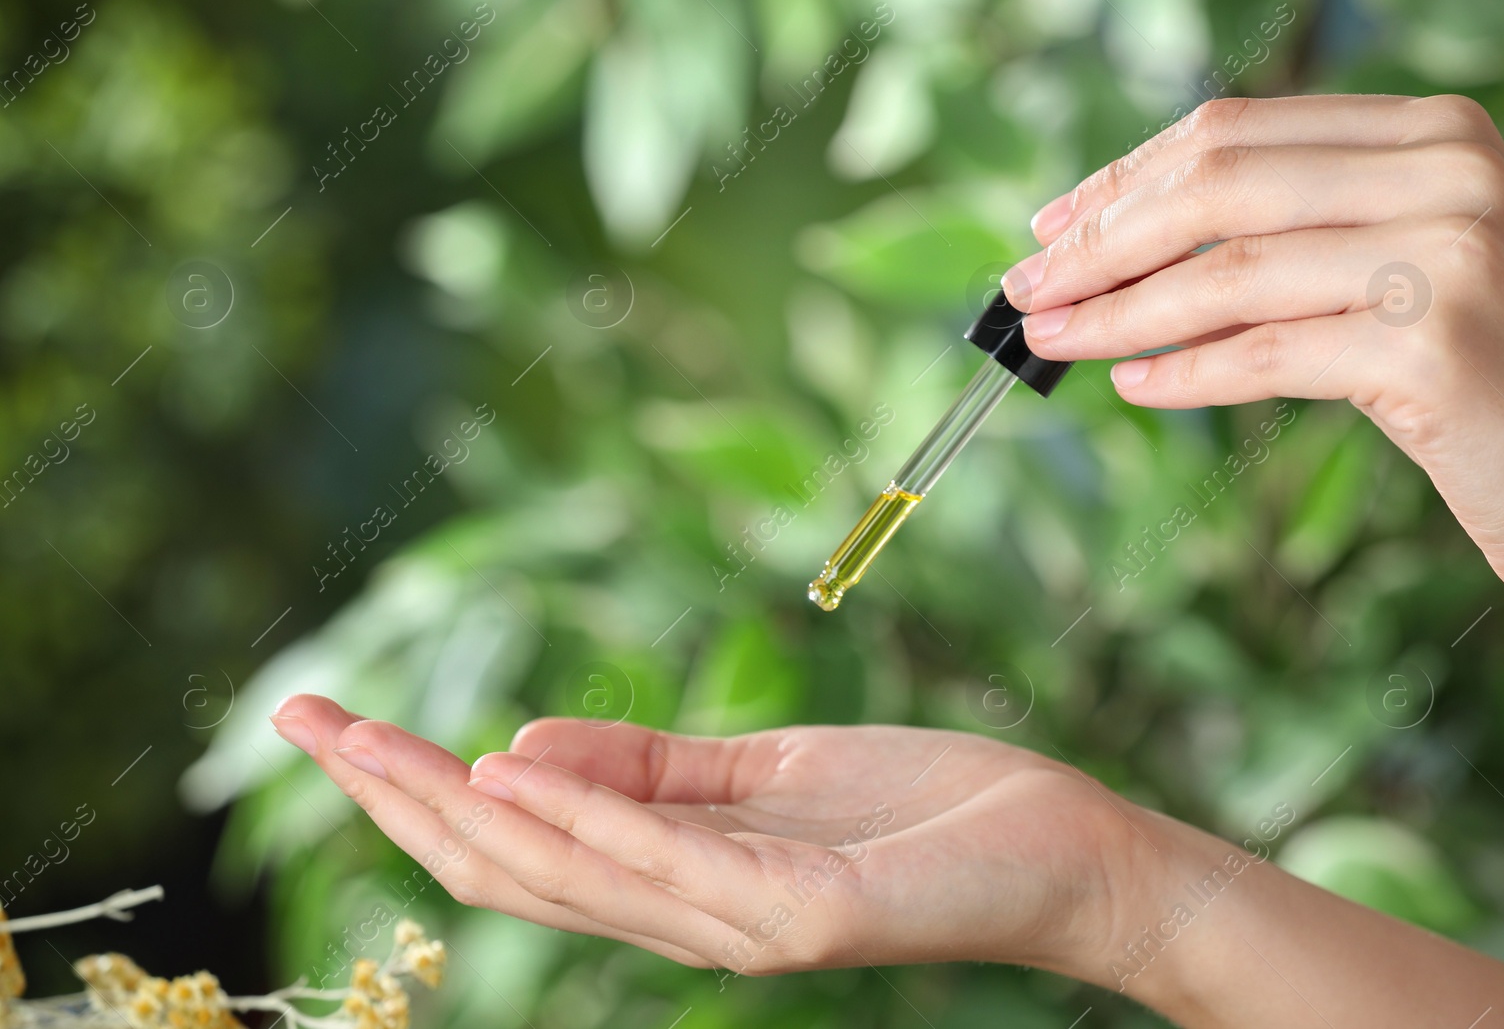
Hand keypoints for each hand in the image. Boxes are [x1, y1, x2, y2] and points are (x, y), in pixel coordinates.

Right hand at [268, 694, 1184, 984]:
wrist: (1059, 848)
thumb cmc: (919, 809)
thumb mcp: (765, 772)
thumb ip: (649, 768)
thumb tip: (513, 746)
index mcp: (675, 880)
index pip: (515, 844)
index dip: (410, 791)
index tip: (328, 722)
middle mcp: (687, 919)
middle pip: (509, 868)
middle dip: (394, 798)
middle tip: (300, 720)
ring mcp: (742, 926)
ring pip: (568, 876)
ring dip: (457, 808)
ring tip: (370, 743)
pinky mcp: (805, 914)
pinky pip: (676, 867)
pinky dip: (587, 819)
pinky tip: (512, 770)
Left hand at [1006, 95, 1503, 653]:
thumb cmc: (1496, 385)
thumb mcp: (1405, 278)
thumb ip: (1298, 240)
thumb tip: (1129, 252)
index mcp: (1432, 134)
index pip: (1234, 135)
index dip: (1124, 180)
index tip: (1051, 228)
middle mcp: (1445, 174)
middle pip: (1217, 186)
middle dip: (1100, 241)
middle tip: (1026, 290)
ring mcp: (1445, 255)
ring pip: (1227, 271)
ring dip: (1117, 311)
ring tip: (1052, 341)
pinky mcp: (1434, 346)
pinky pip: (1265, 353)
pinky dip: (1185, 371)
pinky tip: (1131, 386)